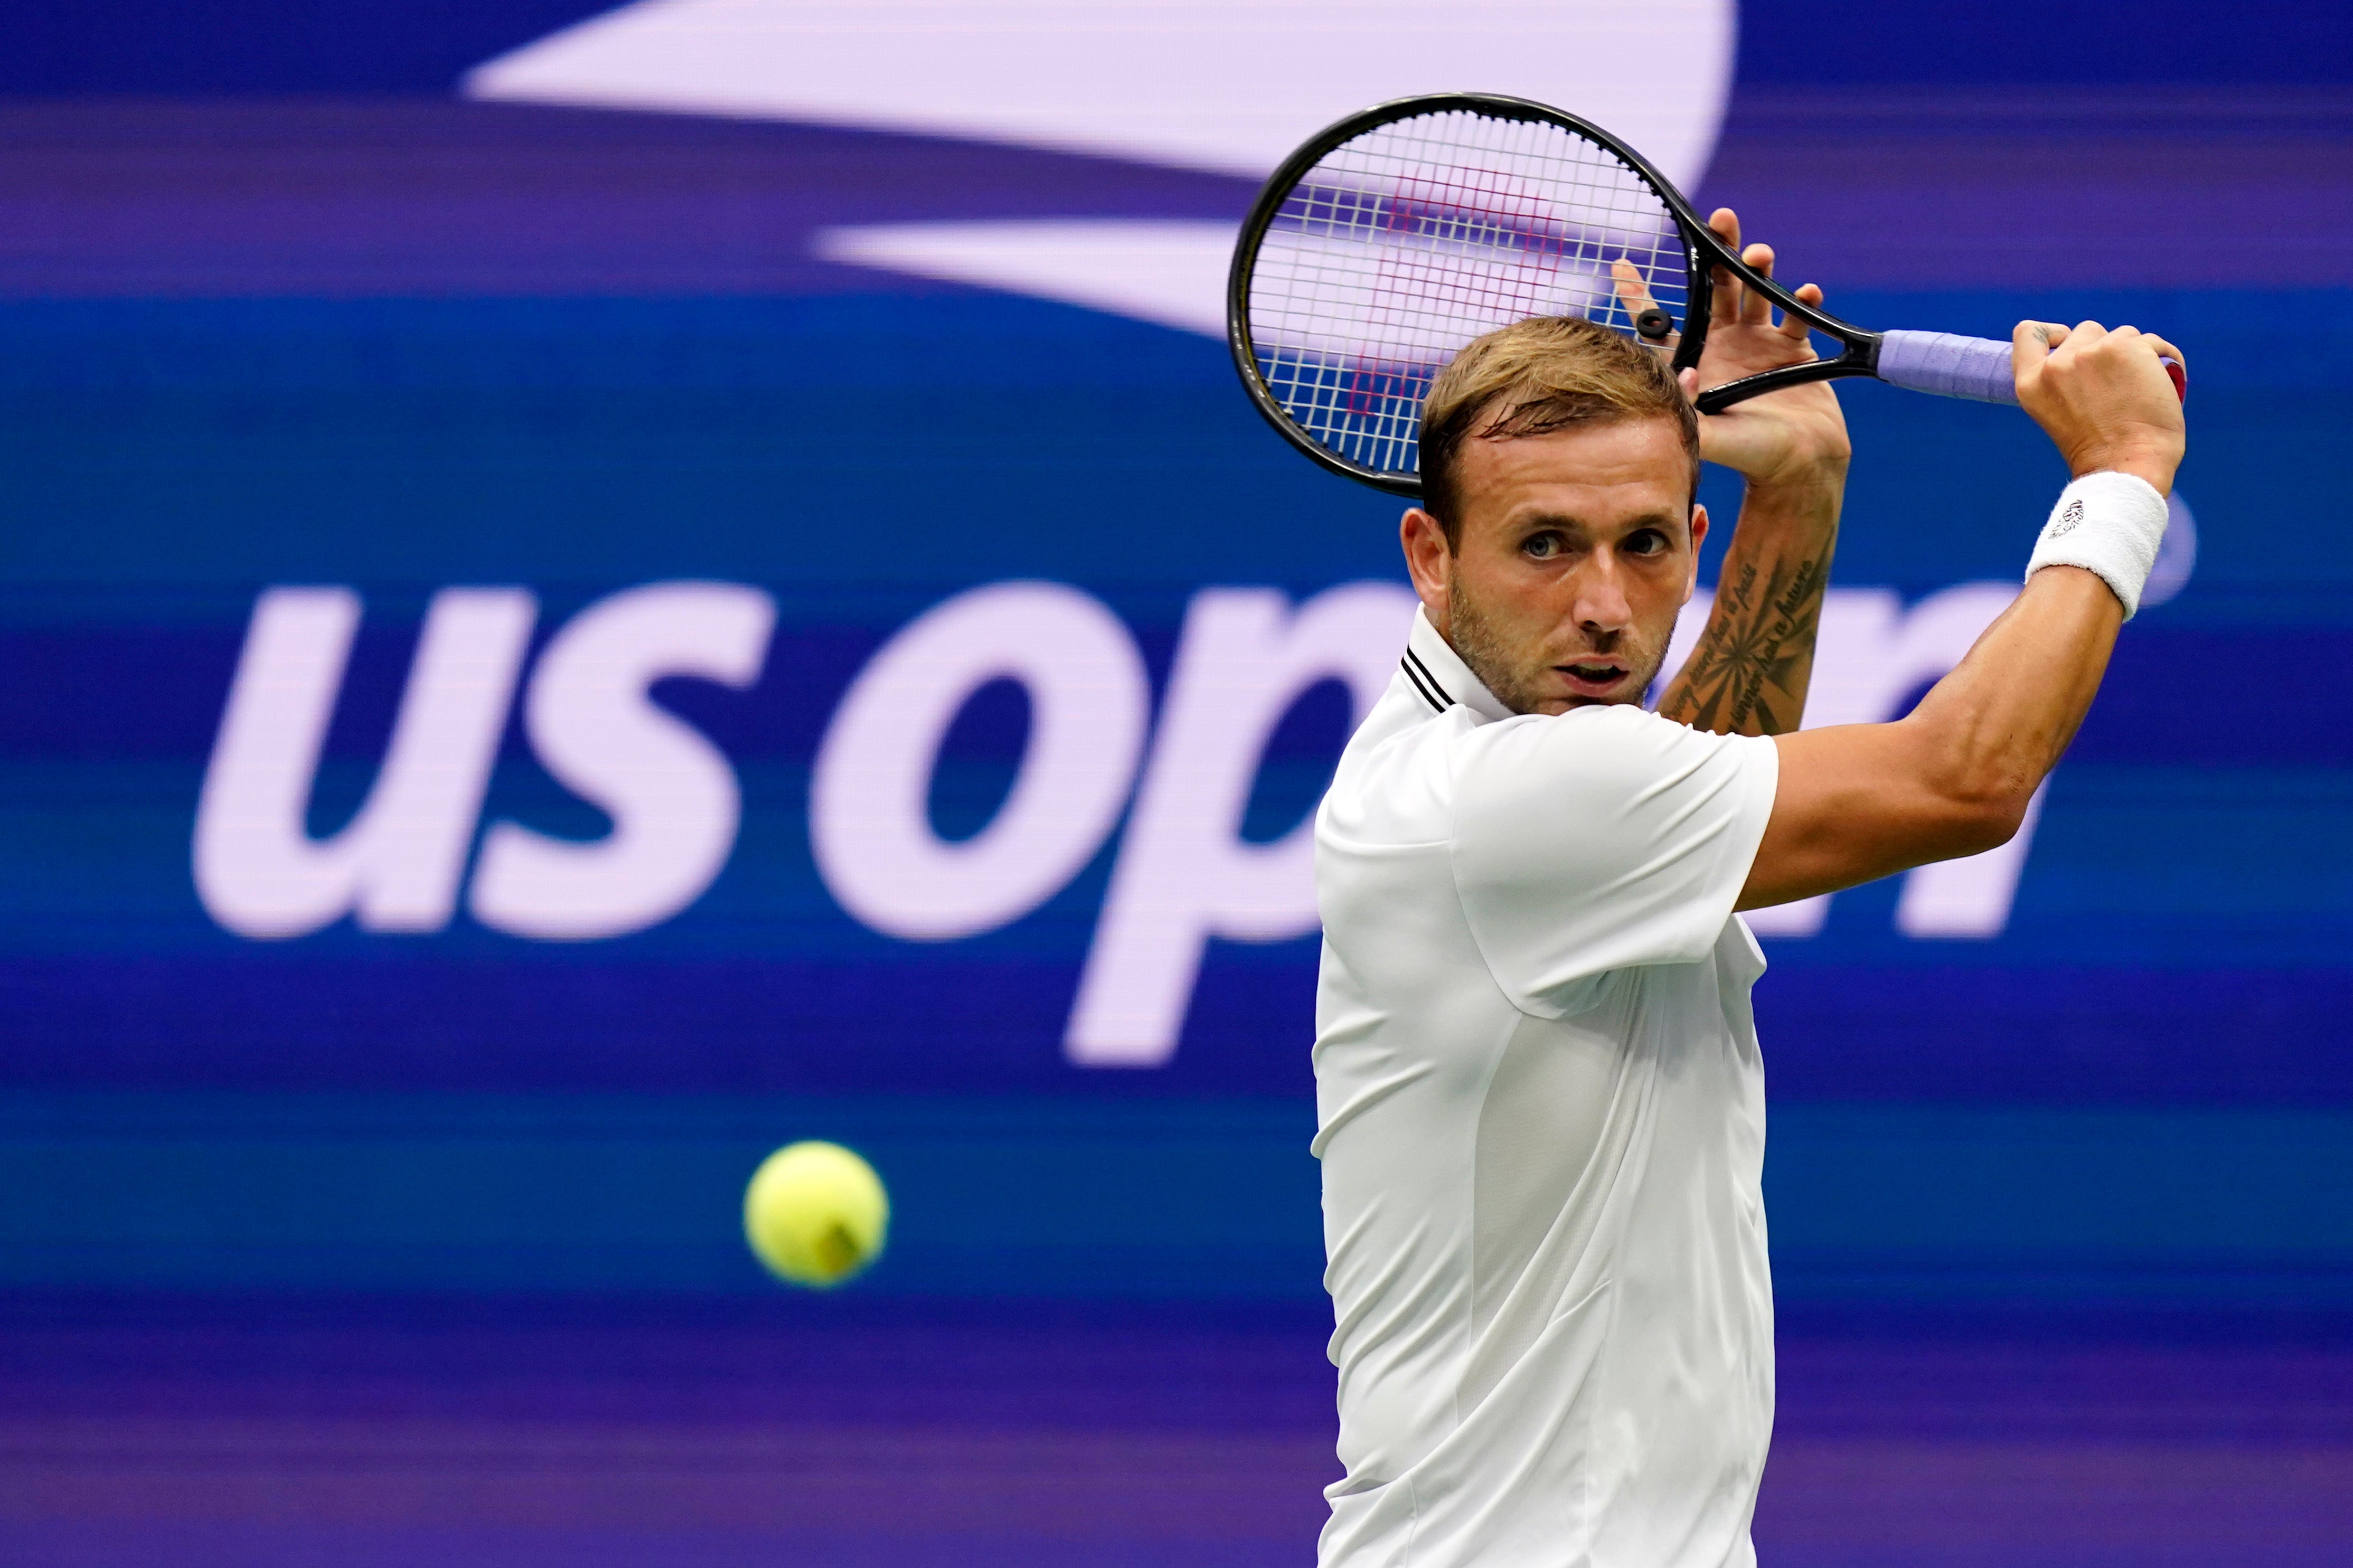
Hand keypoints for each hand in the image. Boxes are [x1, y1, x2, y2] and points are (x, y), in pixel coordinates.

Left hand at [1611, 209, 1850, 490]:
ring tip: (1761, 255)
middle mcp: (1722, 346)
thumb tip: (1681, 377)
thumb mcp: (1710, 437)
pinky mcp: (1794, 349)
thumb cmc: (1748, 456)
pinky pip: (1799, 317)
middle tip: (1722, 219)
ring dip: (1758, 270)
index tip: (1621, 264)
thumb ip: (1689, 410)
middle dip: (1719, 253)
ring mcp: (1758, 344)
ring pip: (1756, 293)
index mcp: (1693, 363)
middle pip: (1715, 289)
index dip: (1640, 295)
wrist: (1799, 465)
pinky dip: (1804, 303)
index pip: (1659, 325)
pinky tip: (1807, 291)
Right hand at [2013, 320, 2185, 493]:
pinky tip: (2167, 383)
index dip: (2052, 332)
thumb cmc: (2100, 451)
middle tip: (2119, 384)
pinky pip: (2151, 342)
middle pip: (2086, 331)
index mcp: (2031, 384)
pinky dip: (2164, 358)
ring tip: (2144, 388)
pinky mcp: (2126, 348)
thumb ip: (2064, 381)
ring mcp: (2090, 354)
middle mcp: (2055, 365)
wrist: (2127, 467)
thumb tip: (2090, 353)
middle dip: (2105, 349)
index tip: (2069, 342)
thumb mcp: (2061, 413)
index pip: (2028, 333)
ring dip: (2136, 355)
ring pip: (2122, 334)